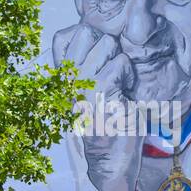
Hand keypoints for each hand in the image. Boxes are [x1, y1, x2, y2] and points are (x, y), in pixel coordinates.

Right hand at [54, 23, 144, 190]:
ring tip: (121, 84)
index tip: (101, 59)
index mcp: (62, 76)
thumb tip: (101, 31)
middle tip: (114, 71)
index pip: (63, 36)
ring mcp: (79, 84)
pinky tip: (125, 93)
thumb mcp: (94, 86)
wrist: (112, 158)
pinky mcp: (98, 93)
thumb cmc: (109, 120)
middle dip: (107, 44)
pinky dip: (129, 75)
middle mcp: (65, 78)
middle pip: (85, 31)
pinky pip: (120, 64)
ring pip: (106, 45)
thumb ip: (91, 61)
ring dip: (121, 61)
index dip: (88, 37)